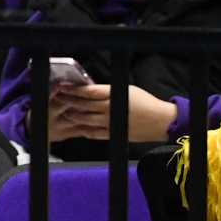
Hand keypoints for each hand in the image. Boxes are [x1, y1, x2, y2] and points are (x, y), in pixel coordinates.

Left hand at [48, 83, 178, 144]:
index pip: (88, 91)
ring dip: (73, 116)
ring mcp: (110, 123)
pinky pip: (94, 133)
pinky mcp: (114, 133)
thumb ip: (107, 91)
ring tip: (64, 112)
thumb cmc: (146, 102)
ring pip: (86, 119)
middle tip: (58, 97)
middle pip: (83, 105)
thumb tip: (90, 90)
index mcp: (113, 95)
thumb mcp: (126, 90)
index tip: (63, 86)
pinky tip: (77, 127)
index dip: (73, 89)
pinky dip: (84, 130)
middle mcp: (109, 109)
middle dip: (68, 101)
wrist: (162, 121)